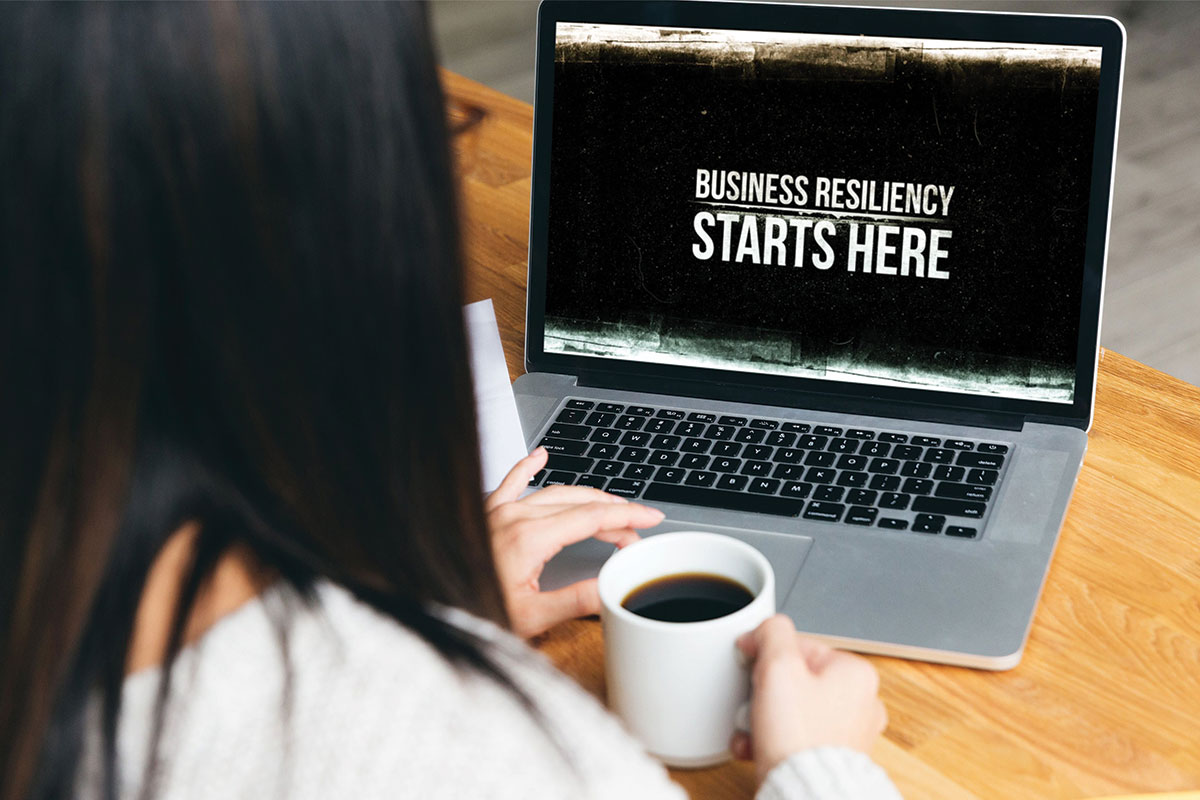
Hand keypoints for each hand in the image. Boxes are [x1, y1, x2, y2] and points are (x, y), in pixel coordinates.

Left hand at [486, 448, 664, 637]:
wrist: (429, 604)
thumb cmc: (469, 611)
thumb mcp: (532, 618)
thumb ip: (576, 601)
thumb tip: (612, 590)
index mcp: (529, 538)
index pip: (592, 518)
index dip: (627, 517)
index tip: (651, 519)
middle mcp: (513, 517)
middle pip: (578, 503)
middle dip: (614, 512)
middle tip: (637, 530)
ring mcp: (498, 513)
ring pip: (553, 491)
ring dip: (587, 496)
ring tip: (610, 506)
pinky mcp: (485, 515)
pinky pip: (510, 482)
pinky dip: (527, 466)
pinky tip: (539, 455)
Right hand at [731, 614, 887, 783]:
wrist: (805, 792)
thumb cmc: (800, 737)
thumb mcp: (778, 667)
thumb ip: (772, 633)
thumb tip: (767, 628)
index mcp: (856, 673)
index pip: (800, 645)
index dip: (767, 652)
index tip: (748, 660)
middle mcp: (861, 702)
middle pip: (796, 679)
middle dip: (764, 690)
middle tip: (752, 699)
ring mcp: (848, 733)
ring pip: (793, 709)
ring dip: (763, 716)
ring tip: (751, 727)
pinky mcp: (832, 757)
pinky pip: (796, 736)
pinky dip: (773, 738)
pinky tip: (756, 745)